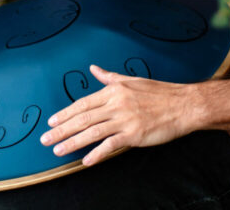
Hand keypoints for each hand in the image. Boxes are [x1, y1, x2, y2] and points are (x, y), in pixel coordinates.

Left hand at [39, 65, 203, 165]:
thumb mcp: (131, 80)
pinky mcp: (134, 134)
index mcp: (113, 91)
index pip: (83, 104)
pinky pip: (111, 145)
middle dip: (61, 129)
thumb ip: (109, 77)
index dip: (65, 113)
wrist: (183, 104)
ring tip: (58, 150)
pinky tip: (86, 161)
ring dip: (72, 142)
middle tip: (46, 139)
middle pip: (82, 118)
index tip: (51, 121)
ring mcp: (124, 119)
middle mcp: (115, 104)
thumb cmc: (159, 92)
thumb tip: (94, 69)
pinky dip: (97, 153)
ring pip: (92, 132)